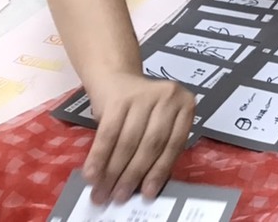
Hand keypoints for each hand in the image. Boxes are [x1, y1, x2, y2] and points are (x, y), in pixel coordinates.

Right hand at [84, 71, 194, 203]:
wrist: (116, 79)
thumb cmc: (142, 109)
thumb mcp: (158, 123)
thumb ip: (159, 147)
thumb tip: (146, 187)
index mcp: (185, 105)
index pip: (174, 144)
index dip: (159, 172)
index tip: (148, 194)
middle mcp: (168, 96)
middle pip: (151, 144)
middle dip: (133, 175)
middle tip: (119, 197)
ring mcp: (143, 95)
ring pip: (129, 142)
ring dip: (113, 172)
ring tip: (103, 193)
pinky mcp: (118, 98)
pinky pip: (108, 134)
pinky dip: (99, 158)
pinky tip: (92, 175)